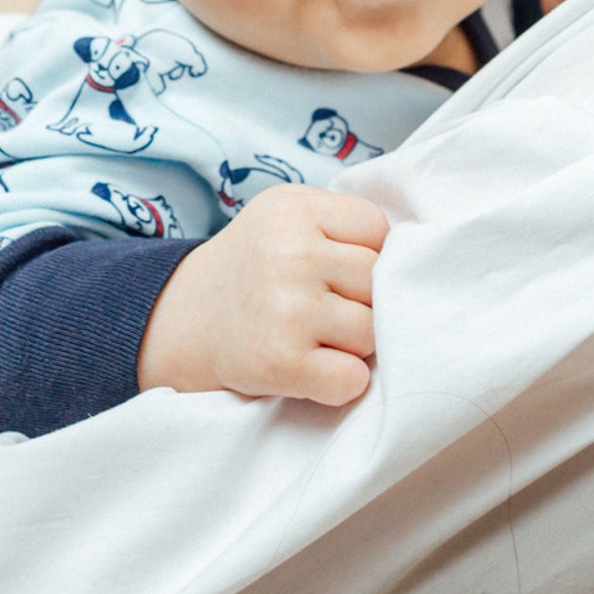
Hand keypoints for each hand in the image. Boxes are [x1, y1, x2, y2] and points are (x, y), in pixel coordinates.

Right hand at [137, 182, 386, 405]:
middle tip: (327, 308)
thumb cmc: (253, 265)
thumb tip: (411, 251)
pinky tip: (314, 368)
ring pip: (372, 332)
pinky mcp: (279, 362)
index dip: (367, 254)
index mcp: (294, 211)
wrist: (182, 320)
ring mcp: (286, 310)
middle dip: (363, 300)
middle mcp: (291, 255)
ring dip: (354, 343)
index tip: (338, 270)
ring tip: (318, 337)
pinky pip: (351, 379)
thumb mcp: (284, 213)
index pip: (378, 230)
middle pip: (379, 281)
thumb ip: (340, 218)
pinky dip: (342, 382)